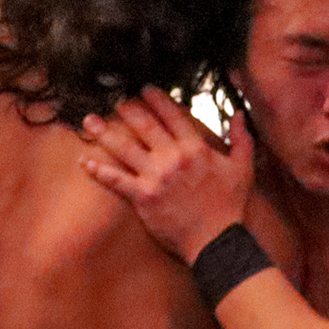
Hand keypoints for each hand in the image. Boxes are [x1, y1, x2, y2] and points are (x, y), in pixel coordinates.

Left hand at [79, 86, 252, 262]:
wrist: (216, 240)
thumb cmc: (229, 205)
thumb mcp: (243, 167)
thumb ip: (241, 138)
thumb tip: (238, 115)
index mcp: (195, 148)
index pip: (172, 115)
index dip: (157, 99)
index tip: (145, 89)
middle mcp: (172, 158)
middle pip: (144, 125)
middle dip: (128, 109)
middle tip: (115, 100)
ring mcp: (155, 177)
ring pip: (124, 148)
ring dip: (105, 132)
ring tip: (90, 121)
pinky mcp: (143, 197)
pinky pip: (116, 180)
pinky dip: (100, 171)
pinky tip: (86, 162)